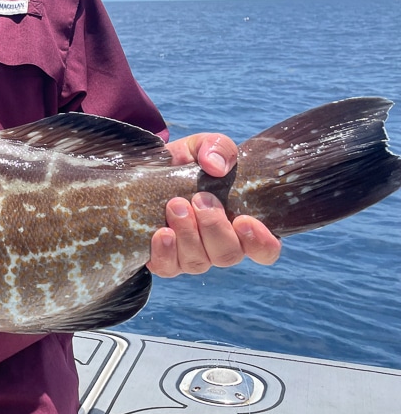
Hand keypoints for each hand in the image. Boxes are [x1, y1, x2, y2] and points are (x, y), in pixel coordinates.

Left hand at [147, 133, 281, 276]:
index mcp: (240, 223)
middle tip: (198, 199)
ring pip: (198, 262)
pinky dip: (165, 252)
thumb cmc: (187, 163)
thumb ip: (218, 148)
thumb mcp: (204, 145)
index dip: (260, 242)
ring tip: (175, 205)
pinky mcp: (164, 260)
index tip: (245, 220)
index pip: (264, 249)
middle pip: (228, 255)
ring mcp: (191, 255)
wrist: (149, 170)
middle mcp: (218, 245)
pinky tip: (161, 232)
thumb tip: (216, 166)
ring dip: (188, 234)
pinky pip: (168, 268)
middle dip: (213, 227)